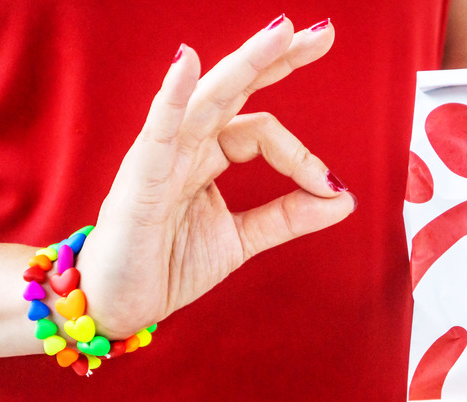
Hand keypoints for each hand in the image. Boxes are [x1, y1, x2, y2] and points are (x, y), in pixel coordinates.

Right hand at [74, 16, 354, 338]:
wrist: (121, 305)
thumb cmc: (169, 265)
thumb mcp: (242, 239)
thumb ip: (289, 216)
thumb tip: (345, 198)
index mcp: (210, 155)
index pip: (263, 132)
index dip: (302, 156)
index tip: (331, 188)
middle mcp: (188, 146)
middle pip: (237, 89)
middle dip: (278, 58)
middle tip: (324, 32)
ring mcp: (162, 157)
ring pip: (207, 99)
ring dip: (245, 62)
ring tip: (282, 32)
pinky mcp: (140, 180)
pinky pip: (158, 132)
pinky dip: (172, 96)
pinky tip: (186, 61)